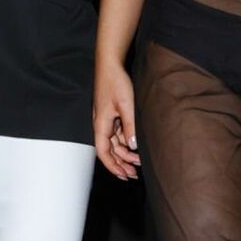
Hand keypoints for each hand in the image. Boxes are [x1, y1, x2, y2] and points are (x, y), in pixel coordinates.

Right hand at [94, 58, 139, 180]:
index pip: (104, 153)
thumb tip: (133, 146)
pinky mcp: (112, 113)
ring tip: (138, 162)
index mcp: (101, 125)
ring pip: (115, 143)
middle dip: (121, 164)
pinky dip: (126, 141)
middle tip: (134, 174)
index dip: (113, 167)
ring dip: (125, 153)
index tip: (124, 176)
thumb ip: (130, 126)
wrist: (110, 65)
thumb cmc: (115, 82)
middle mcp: (102, 125)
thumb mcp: (126, 106)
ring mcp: (107, 119)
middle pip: (110, 151)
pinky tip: (135, 145)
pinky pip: (118, 133)